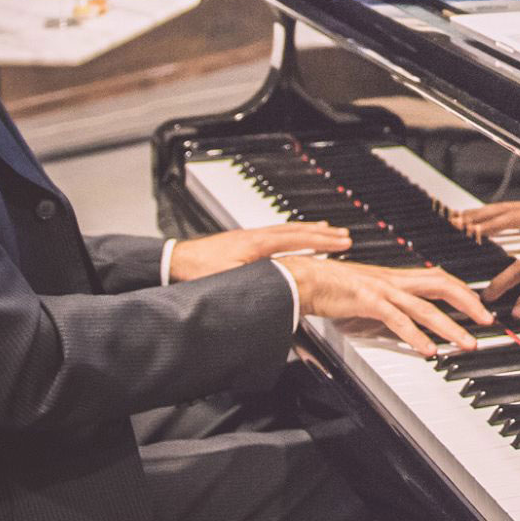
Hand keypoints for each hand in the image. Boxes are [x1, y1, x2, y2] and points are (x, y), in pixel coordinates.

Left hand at [167, 221, 351, 281]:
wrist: (175, 261)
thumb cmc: (198, 271)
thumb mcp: (228, 282)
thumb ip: (254, 285)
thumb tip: (277, 292)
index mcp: (257, 245)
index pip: (297, 239)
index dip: (321, 241)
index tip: (342, 242)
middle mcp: (257, 236)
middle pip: (296, 230)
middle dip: (322, 233)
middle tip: (344, 235)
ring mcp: (250, 237)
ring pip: (287, 229)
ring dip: (309, 230)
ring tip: (327, 230)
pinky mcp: (244, 242)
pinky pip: (277, 233)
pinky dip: (293, 234)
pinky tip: (295, 238)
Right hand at [275, 255, 492, 356]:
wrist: (302, 279)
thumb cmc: (329, 287)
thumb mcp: (366, 293)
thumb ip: (386, 302)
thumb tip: (403, 316)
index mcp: (395, 277)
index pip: (438, 278)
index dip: (461, 290)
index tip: (479, 305)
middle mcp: (393, 280)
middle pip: (441, 285)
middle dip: (468, 303)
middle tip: (487, 321)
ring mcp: (382, 289)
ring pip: (426, 307)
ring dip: (450, 326)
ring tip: (468, 343)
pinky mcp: (368, 301)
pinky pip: (398, 320)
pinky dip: (416, 336)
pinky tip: (429, 350)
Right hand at [458, 199, 519, 249]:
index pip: (511, 217)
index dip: (489, 224)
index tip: (470, 230)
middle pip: (502, 209)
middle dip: (478, 216)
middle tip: (455, 222)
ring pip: (506, 209)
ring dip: (483, 214)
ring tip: (462, 220)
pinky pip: (514, 214)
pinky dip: (496, 217)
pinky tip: (487, 224)